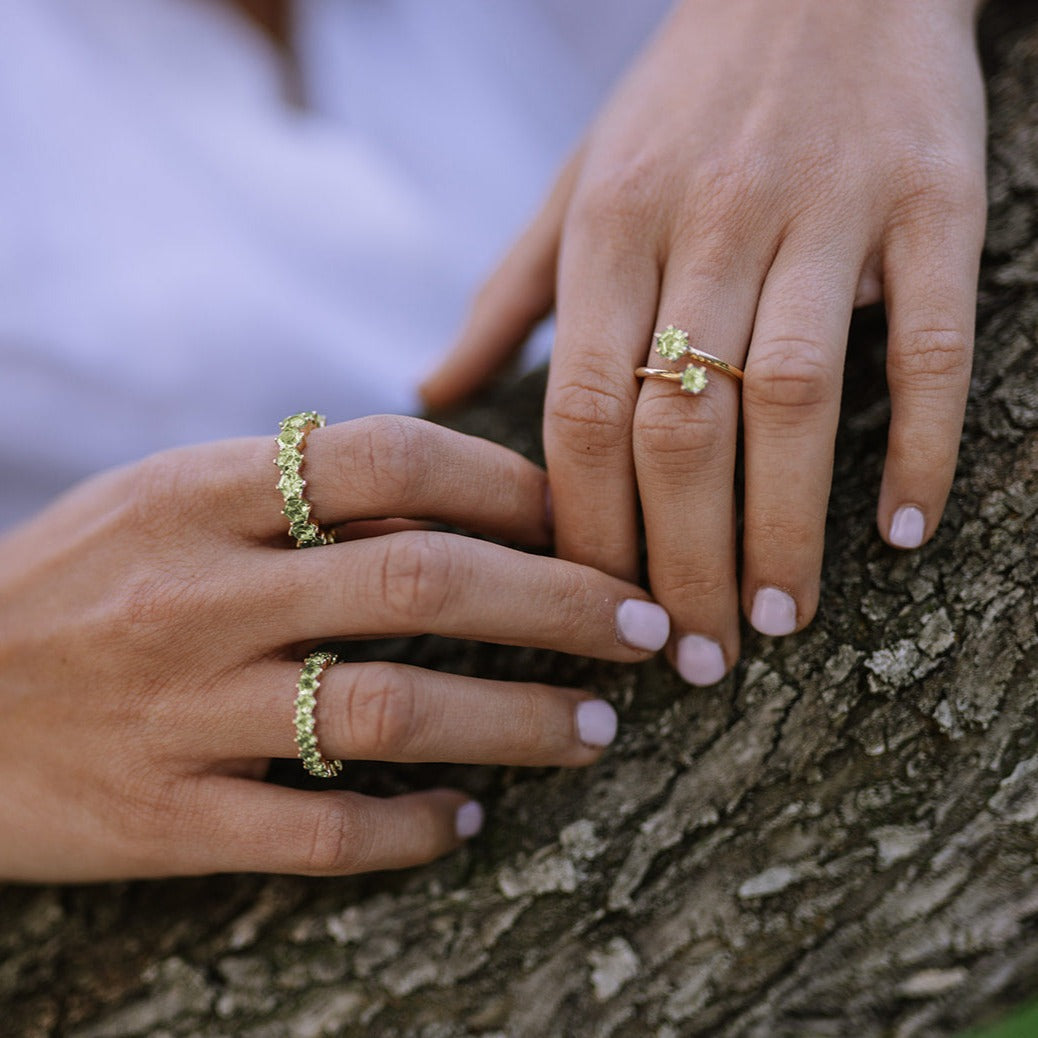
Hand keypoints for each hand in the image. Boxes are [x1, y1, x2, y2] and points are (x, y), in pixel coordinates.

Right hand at [0, 416, 668, 881]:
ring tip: (597, 728)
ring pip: (391, 713)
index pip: (392, 459)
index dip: (510, 485)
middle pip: (424, 584)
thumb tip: (465, 501)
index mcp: (203, 492)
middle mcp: (199, 595)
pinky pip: (321, 834)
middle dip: (561, 605)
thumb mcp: (173, 500)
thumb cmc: (80, 583)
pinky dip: (414, 828)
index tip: (584, 519)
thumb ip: (305, 495)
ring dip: (517, 724)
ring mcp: (183, 712)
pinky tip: (469, 820)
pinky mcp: (166, 819)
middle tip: (645, 628)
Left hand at [422, 0, 986, 682]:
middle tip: (694, 657)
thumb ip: (506, 295)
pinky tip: (905, 531)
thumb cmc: (684, 99)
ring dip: (786, 526)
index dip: (589, 531)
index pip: (583, 412)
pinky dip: (923, 444)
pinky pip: (930, 342)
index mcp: (611, 228)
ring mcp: (825, 211)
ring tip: (777, 620)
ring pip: (796, 397)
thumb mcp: (577, 182)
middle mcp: (707, 221)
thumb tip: (428, 392)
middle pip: (682, 427)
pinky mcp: (930, 202)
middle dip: (683, 560)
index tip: (600, 616)